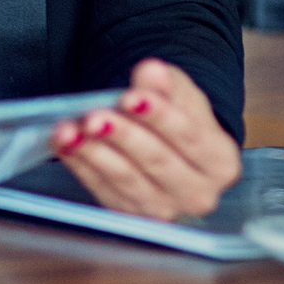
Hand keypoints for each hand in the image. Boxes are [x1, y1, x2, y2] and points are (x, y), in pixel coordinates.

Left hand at [49, 59, 239, 218]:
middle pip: (157, 162)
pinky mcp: (130, 214)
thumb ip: (167, 84)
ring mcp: (164, 209)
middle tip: (94, 117)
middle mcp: (198, 194)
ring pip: (126, 181)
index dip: (159, 117)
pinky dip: (80, 165)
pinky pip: (101, 190)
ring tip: (69, 130)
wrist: (164, 145)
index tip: (131, 97)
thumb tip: (153, 70)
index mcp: (220, 162)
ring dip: (94, 154)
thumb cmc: (177, 117)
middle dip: (123, 137)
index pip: (189, 137)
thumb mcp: (178, 92)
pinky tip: (63, 144)